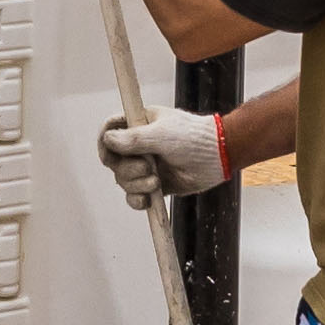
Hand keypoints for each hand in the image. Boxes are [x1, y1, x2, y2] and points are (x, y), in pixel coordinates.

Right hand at [95, 109, 229, 213]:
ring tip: (156, 182)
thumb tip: (107, 139)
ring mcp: (148, 166)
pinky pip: (136, 196)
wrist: (219, 156)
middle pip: (114, 162)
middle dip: (128, 169)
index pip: (110, 132)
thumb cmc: (193, 137)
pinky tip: (147, 200)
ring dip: (136, 185)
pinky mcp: (157, 184)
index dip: (105, 144)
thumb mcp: (160, 134)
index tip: (109, 154)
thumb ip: (133, 139)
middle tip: (147, 168)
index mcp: (139, 125)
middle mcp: (140, 145)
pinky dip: (137, 200)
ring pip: (124, 180)